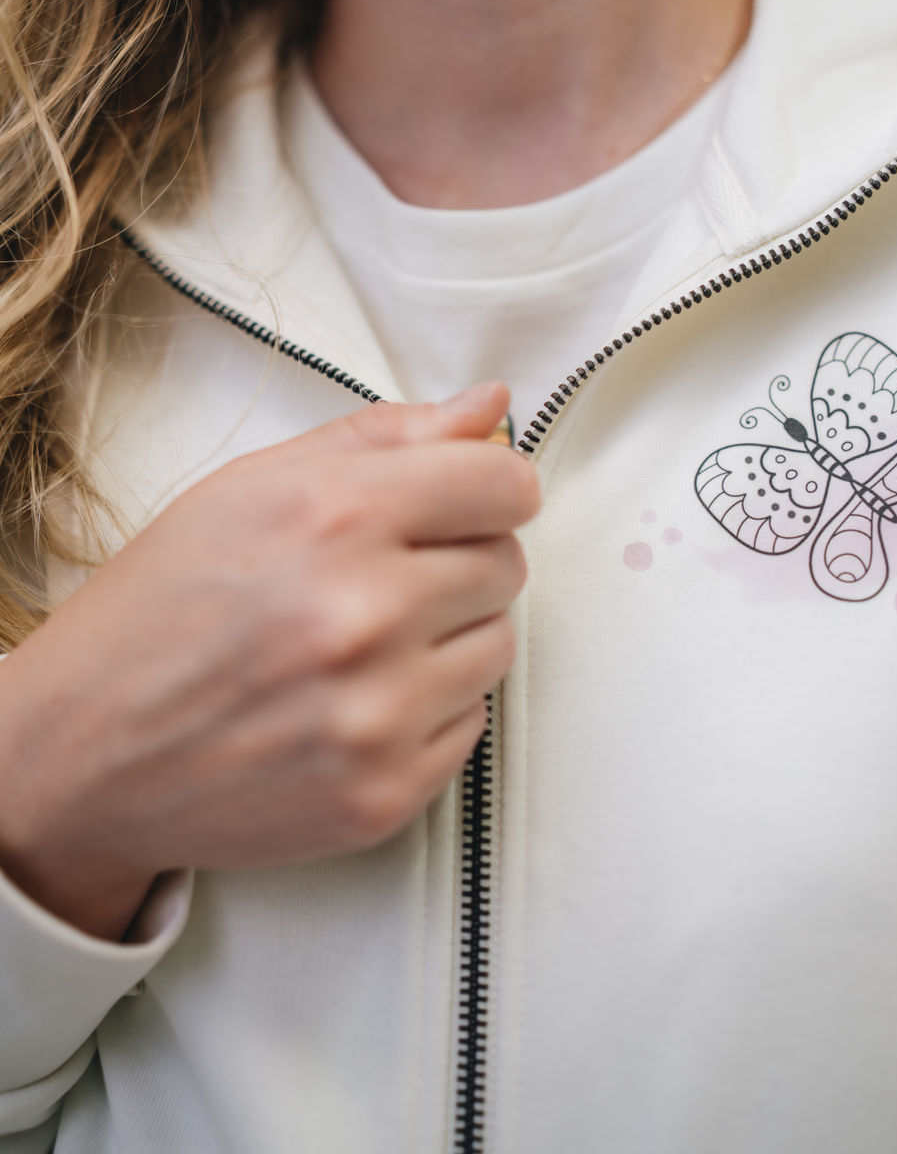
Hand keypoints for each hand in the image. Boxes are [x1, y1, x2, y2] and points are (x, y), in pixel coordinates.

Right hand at [0, 382, 537, 940]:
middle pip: (507, 563)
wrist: (84, 751)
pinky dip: (429, 708)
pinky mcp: (384, 794)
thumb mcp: (253, 485)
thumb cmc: (162, 605)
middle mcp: (364, 614)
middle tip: (383, 574)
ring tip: (364, 640)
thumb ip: (384, 437)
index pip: (505, 485)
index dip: (489, 486)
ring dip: (450, 635)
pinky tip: (356, 698)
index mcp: (335, 516)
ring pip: (498, 644)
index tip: (467, 498)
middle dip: (461, 557)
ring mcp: (377, 713)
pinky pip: (472, 723)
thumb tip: (491, 406)